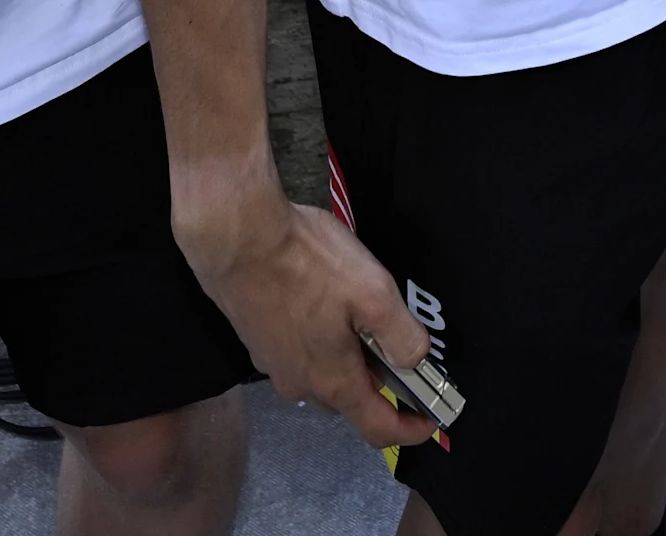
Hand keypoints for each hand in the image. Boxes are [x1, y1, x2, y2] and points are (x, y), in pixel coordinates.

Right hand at [175, 171, 436, 450]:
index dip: (409, 429)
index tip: (429, 418)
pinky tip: (323, 302)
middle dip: (378, 383)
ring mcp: (272, 363)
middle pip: (349, 400)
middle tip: (395, 344)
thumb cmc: (306, 264)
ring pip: (322, 374)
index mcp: (332, 381)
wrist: (235, 236)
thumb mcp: (373, 294)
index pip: (377, 429)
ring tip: (360, 316)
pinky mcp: (256, 339)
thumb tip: (416, 361)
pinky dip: (320, 341)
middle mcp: (299, 383)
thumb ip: (402, 335)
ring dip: (347, 358)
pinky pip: (299, 353)